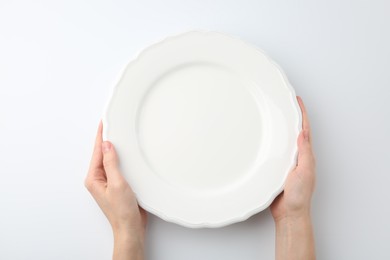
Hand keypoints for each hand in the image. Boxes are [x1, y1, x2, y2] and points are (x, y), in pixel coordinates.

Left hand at [85, 122, 146, 259]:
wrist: (130, 227)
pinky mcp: (117, 185)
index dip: (101, 136)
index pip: (97, 152)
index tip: (104, 123)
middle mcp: (99, 179)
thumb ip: (111, 164)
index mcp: (94, 178)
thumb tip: (107, 146)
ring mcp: (108, 182)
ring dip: (114, 148)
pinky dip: (121, 158)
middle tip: (110, 124)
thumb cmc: (122, 211)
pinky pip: (117, 167)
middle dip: (106, 139)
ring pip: (110, 160)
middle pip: (102, 154)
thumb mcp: (117, 184)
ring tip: (117, 134)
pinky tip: (126, 153)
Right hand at [270, 96, 315, 220]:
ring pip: (283, 141)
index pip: (304, 130)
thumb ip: (304, 152)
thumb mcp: (304, 171)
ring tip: (274, 115)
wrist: (289, 213)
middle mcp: (297, 157)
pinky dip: (271, 142)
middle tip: (284, 103)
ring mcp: (286, 163)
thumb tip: (303, 132)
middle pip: (294, 132)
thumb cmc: (298, 196)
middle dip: (291, 117)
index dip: (302, 114)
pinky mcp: (276, 169)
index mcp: (305, 155)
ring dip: (280, 128)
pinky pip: (274, 152)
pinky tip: (264, 138)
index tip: (296, 100)